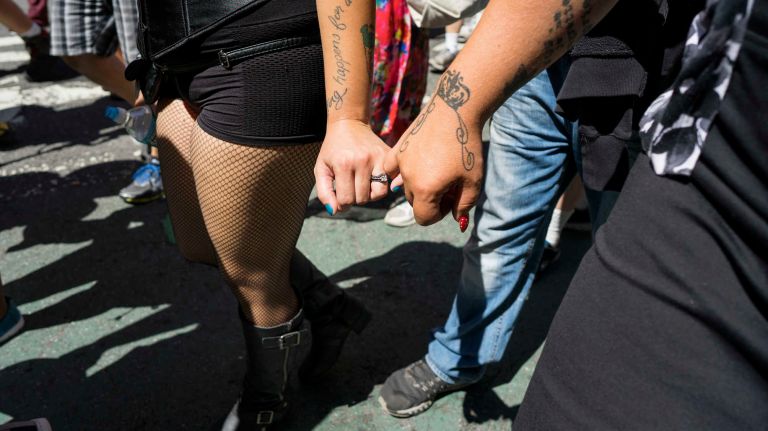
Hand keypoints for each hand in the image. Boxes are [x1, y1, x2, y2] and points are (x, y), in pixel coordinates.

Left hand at [315, 119, 390, 213]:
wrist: (349, 124)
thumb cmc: (332, 149)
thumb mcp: (321, 169)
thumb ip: (324, 192)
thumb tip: (334, 211)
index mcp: (344, 164)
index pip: (347, 200)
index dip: (342, 203)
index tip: (340, 195)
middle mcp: (362, 160)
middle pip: (362, 199)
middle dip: (355, 198)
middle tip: (350, 187)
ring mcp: (378, 157)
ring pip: (378, 194)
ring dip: (369, 195)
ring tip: (361, 185)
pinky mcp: (388, 155)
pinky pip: (388, 183)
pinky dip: (381, 186)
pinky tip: (372, 180)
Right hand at [384, 92, 483, 226]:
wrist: (456, 110)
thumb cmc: (467, 146)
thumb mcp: (473, 180)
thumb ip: (465, 204)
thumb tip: (457, 220)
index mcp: (425, 190)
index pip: (424, 218)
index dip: (440, 214)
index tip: (452, 200)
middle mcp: (408, 179)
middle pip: (415, 203)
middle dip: (431, 200)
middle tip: (449, 184)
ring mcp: (400, 163)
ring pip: (404, 187)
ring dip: (418, 186)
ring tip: (437, 172)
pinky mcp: (398, 149)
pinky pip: (390, 169)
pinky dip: (399, 173)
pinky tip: (413, 167)